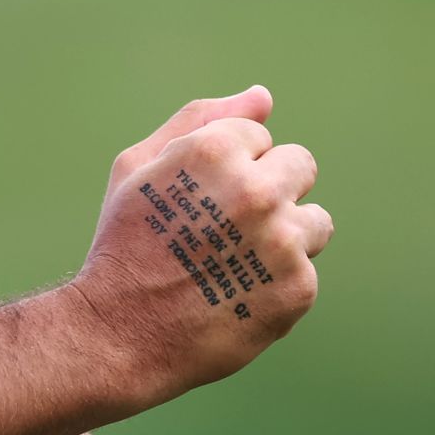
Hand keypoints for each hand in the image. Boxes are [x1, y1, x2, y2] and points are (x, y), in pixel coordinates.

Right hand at [71, 85, 333, 405]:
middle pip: (301, 167)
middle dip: (271, 192)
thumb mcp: (138, 168)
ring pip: (316, 222)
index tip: (198, 205)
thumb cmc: (124, 247)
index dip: (227, 172)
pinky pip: (306, 272)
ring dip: (287, 239)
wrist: (119, 336)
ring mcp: (283, 242)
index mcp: (216, 150)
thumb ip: (201, 119)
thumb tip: (264, 98)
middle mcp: (257, 191)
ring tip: (236, 268)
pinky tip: (238, 300)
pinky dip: (278, 287)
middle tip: (226, 234)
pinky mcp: (298, 289)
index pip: (260, 138)